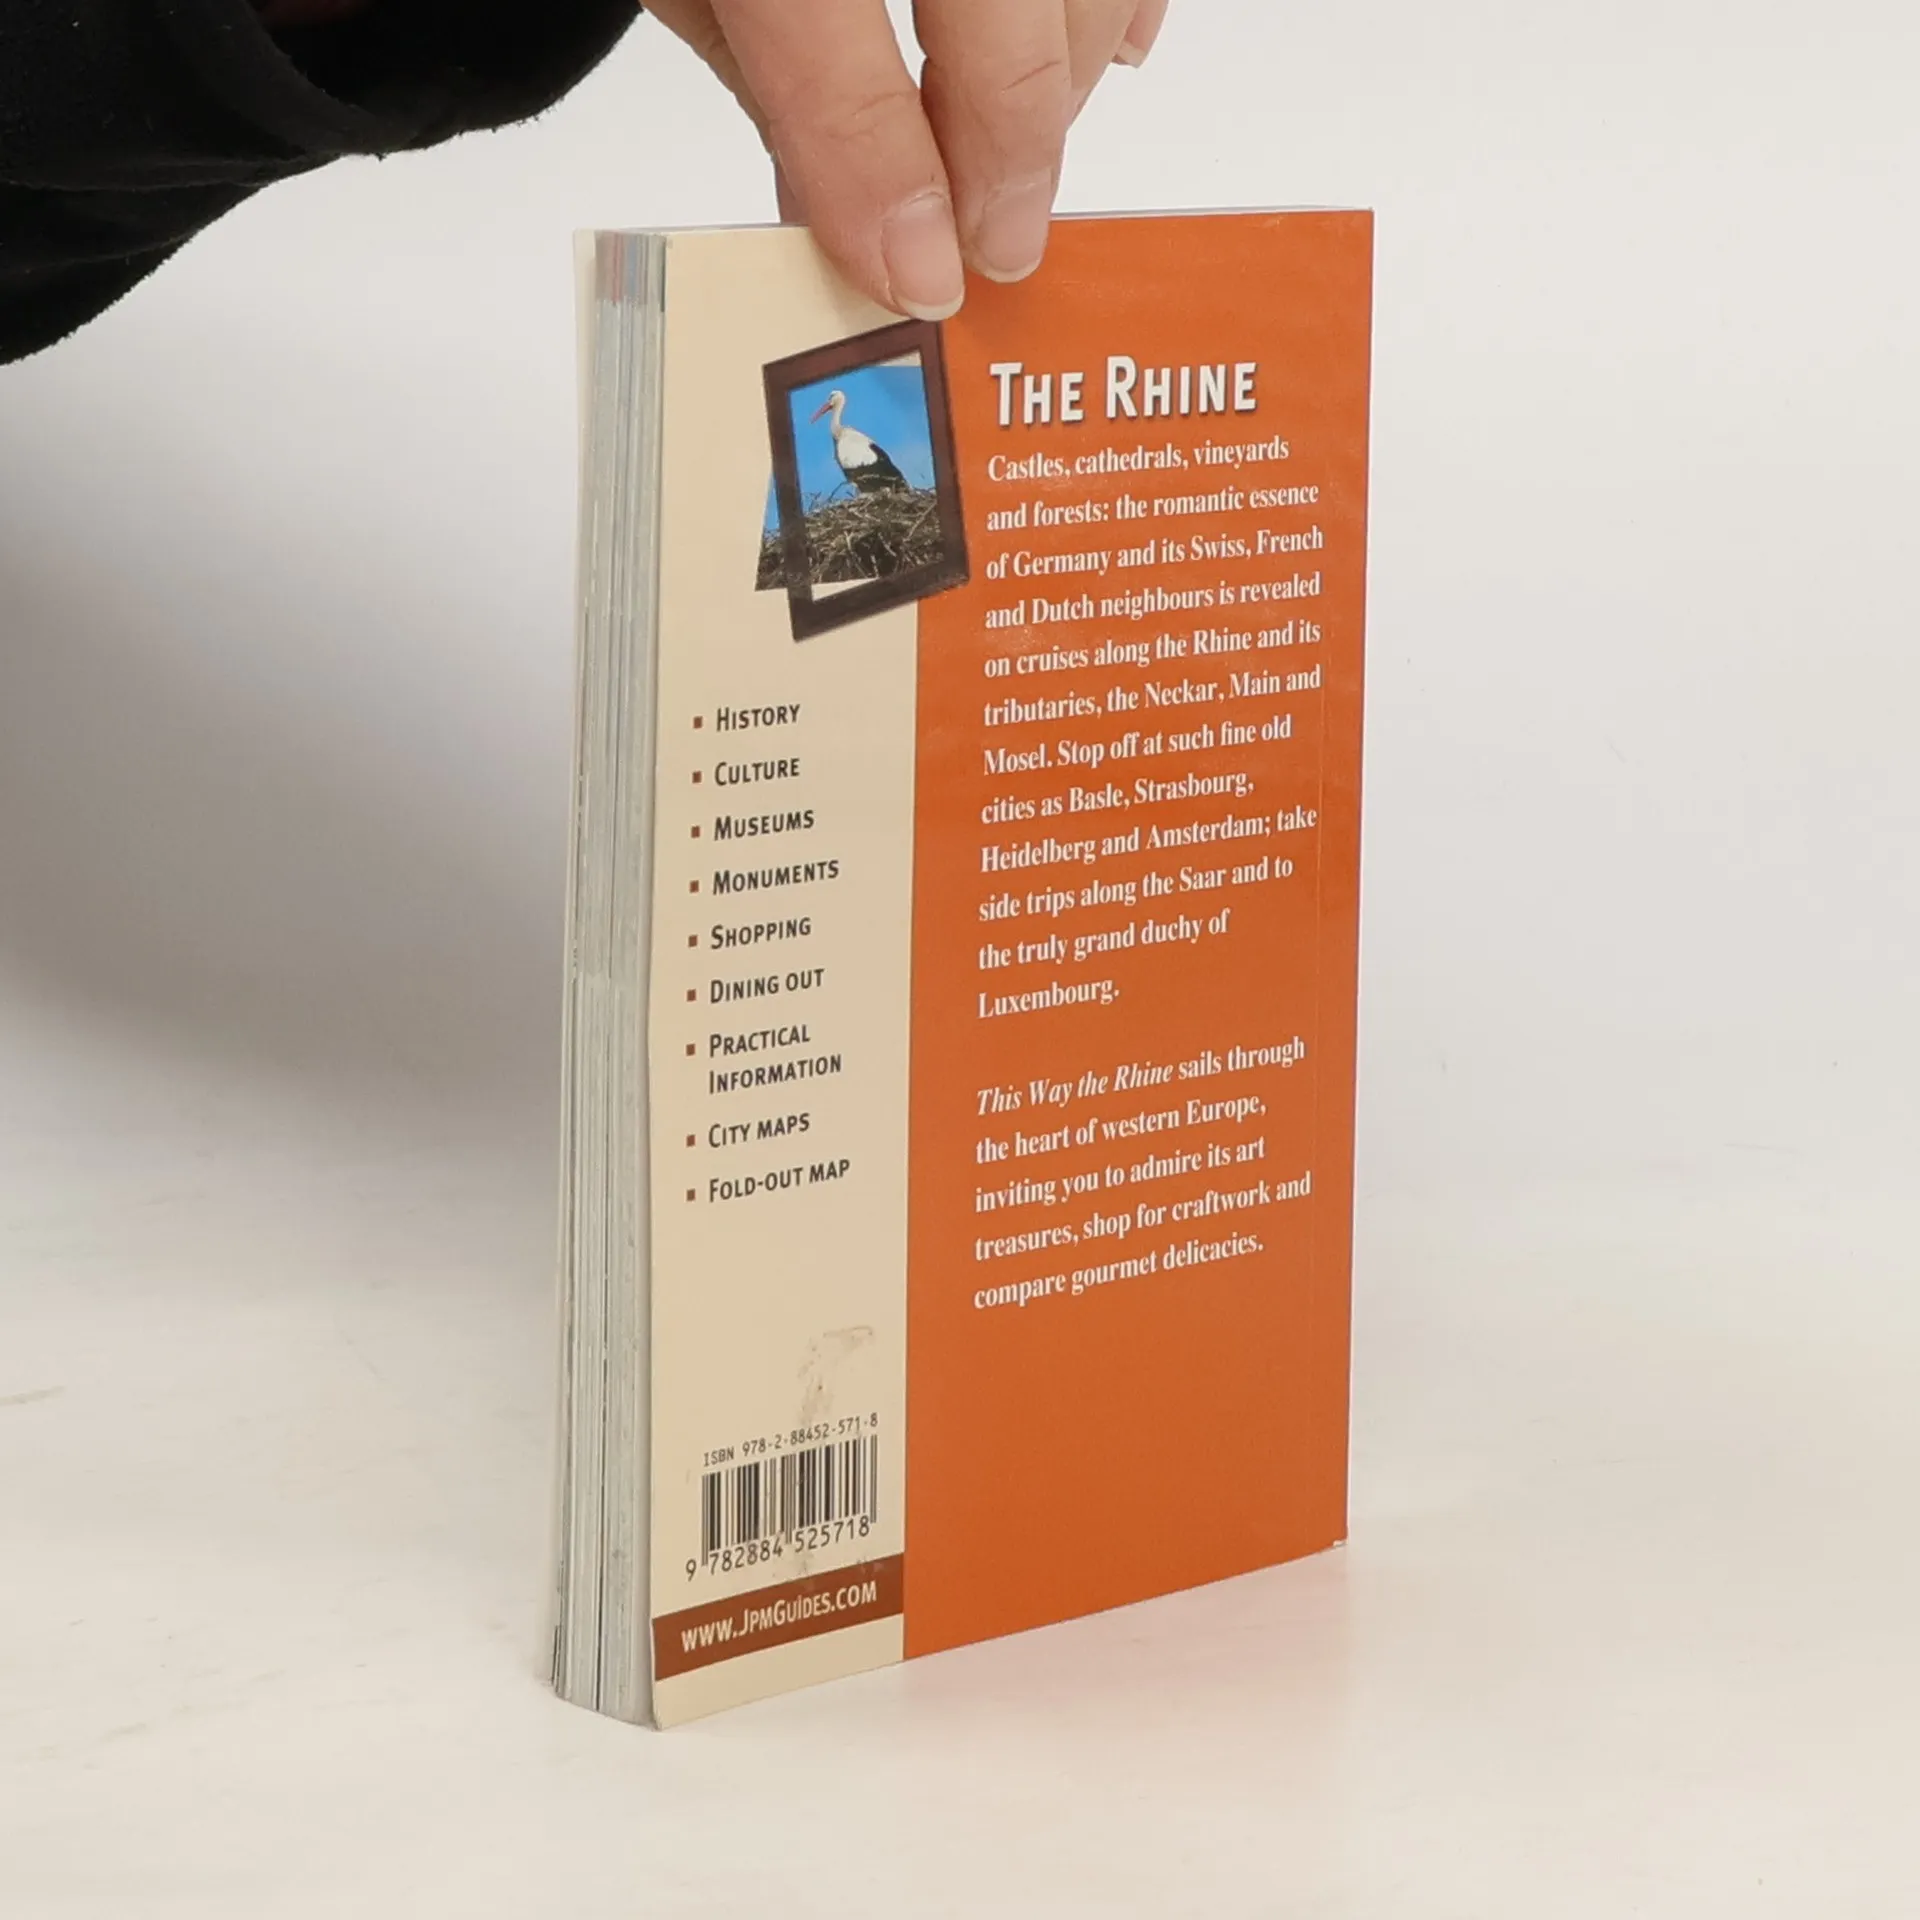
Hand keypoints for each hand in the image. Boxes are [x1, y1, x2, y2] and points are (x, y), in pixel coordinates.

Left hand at [642, 0, 1167, 319]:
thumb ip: (784, 84)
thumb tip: (866, 222)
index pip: (830, 48)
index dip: (881, 178)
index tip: (918, 282)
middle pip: (998, 9)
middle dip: (1009, 149)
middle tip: (998, 248)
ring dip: (1065, 81)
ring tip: (1019, 159)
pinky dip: (1120, 1)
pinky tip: (1103, 52)